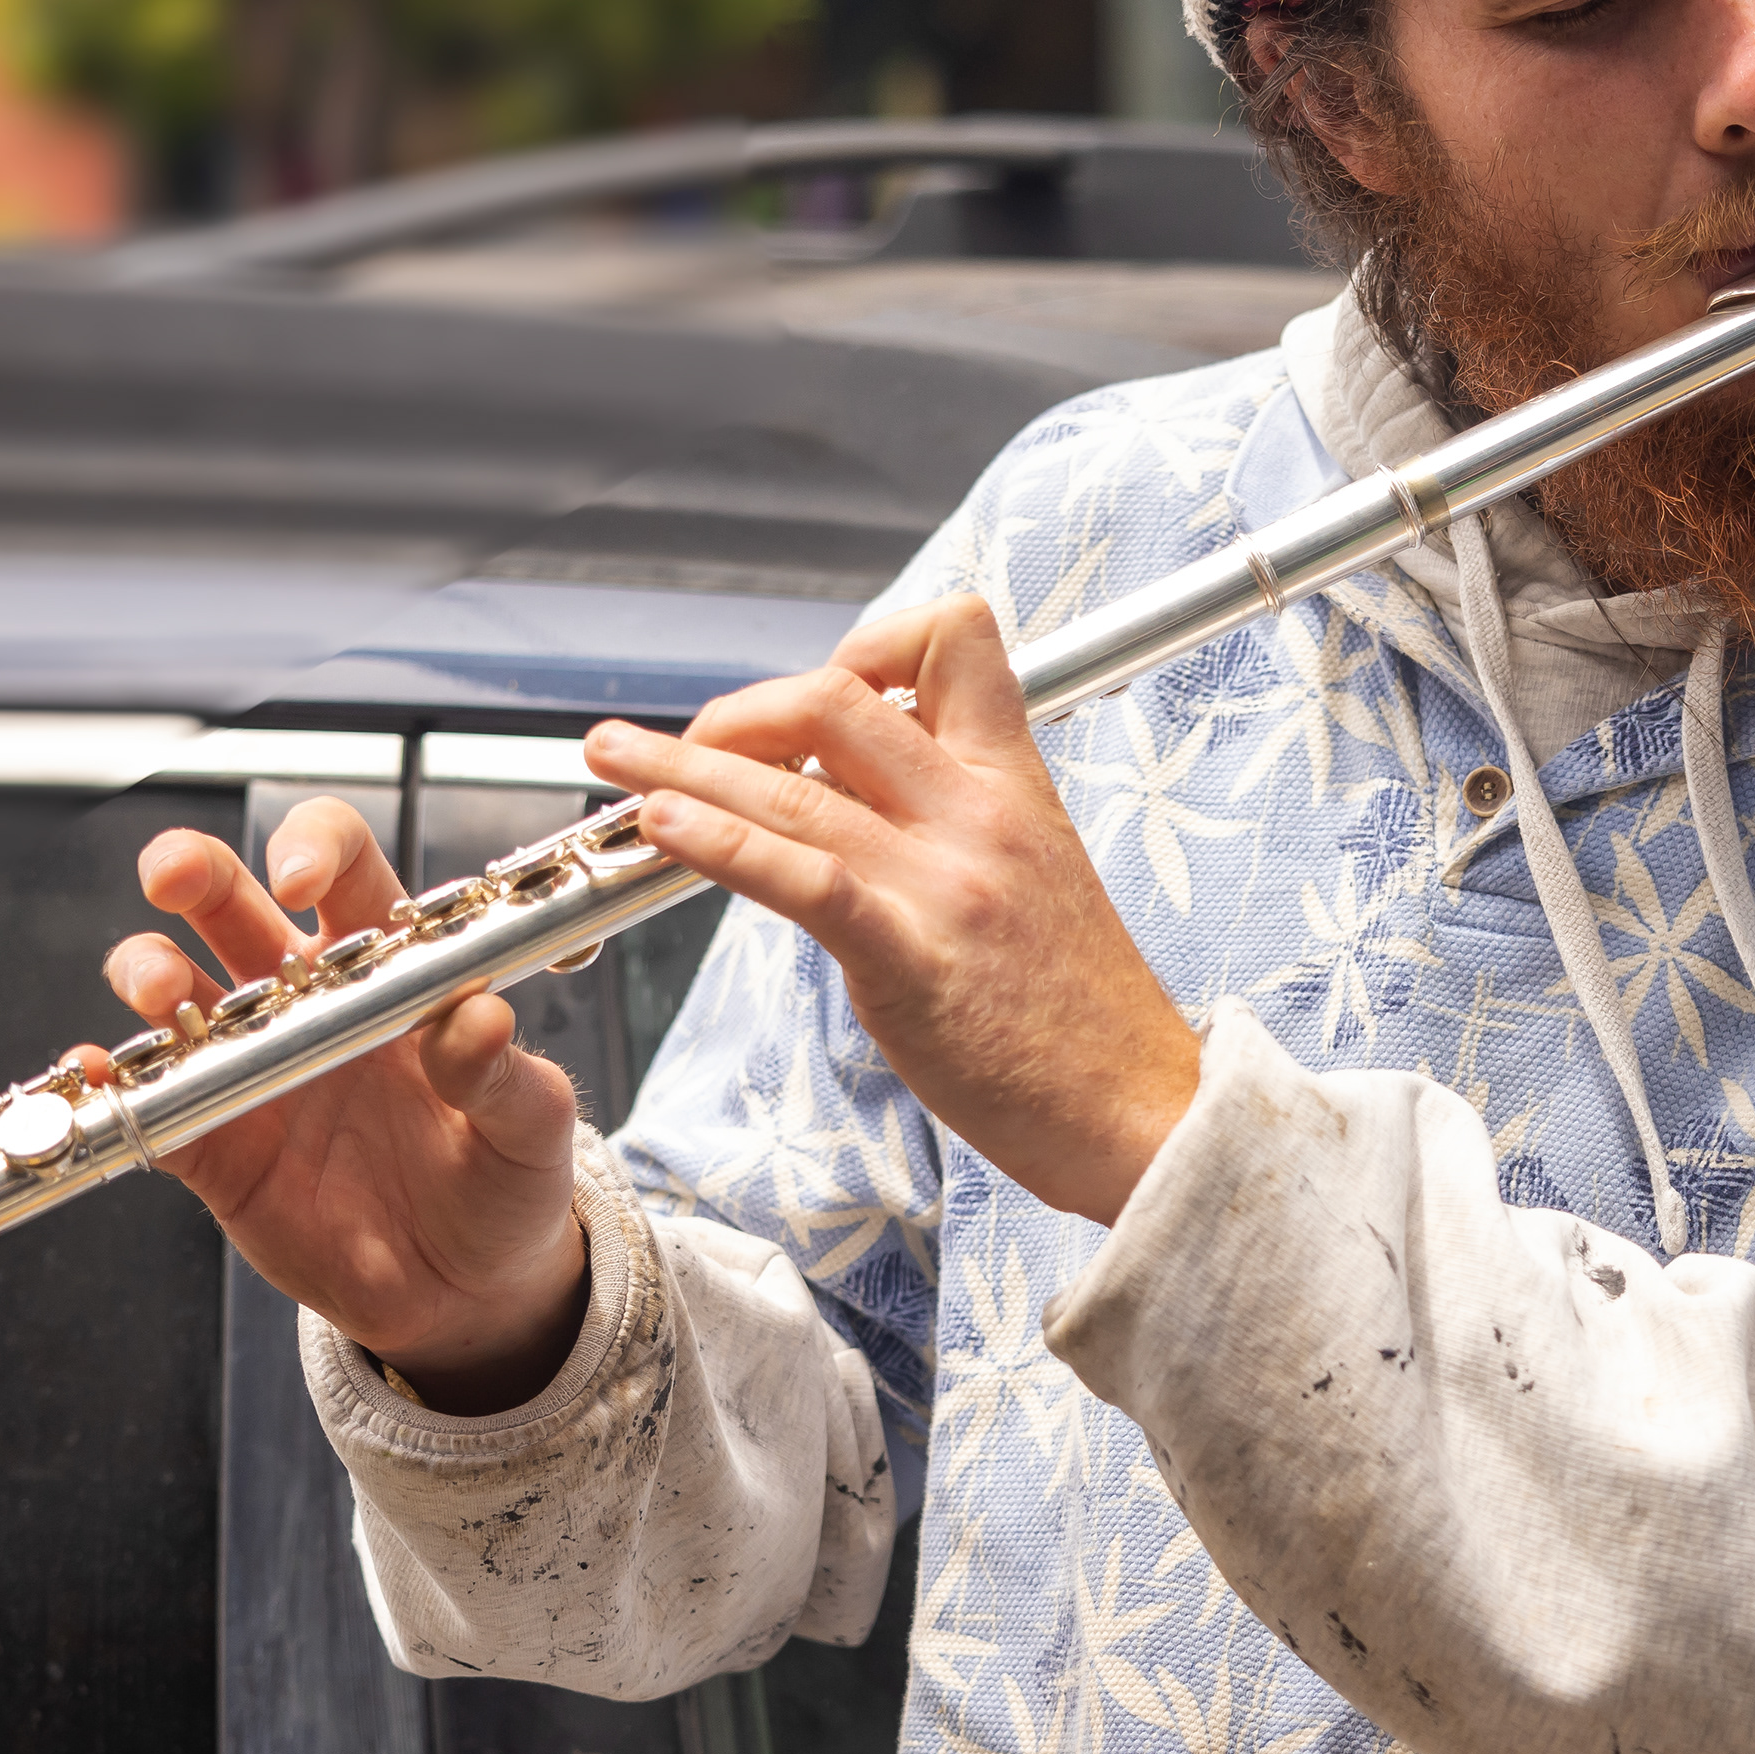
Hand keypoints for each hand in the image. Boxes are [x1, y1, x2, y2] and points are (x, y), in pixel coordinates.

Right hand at [82, 800, 586, 1414]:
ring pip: (172, 988)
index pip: (346, 867)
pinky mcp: (214, 1146)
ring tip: (157, 994)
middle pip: (230, 901)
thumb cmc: (508, 1182)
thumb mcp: (530, 1129)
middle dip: (191, 869)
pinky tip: (97, 1076)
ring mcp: (252, 1069)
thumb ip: (502, 1076)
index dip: (314, 849)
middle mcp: (308, 1002)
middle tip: (174, 875)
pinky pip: (148, 1104)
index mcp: (390, 970)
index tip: (299, 877)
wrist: (467, 1291)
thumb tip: (483, 1019)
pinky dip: (111, 1084)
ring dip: (146, 969)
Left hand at [583, 592, 1199, 1225]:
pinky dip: (717, 841)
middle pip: (838, 694)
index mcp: (1016, 785)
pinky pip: (801, 875)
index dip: (862, 647)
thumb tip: (853, 792)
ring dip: (677, 764)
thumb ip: (954, 822)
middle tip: (689, 751)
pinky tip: (662, 830)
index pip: (949, 639)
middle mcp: (981, 814)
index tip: (809, 706)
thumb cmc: (1081, 1016)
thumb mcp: (1035, 878)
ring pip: (793, 783)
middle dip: (736, 710)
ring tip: (610, 757)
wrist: (1144, 1114)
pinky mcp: (912, 960)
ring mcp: (947, 883)